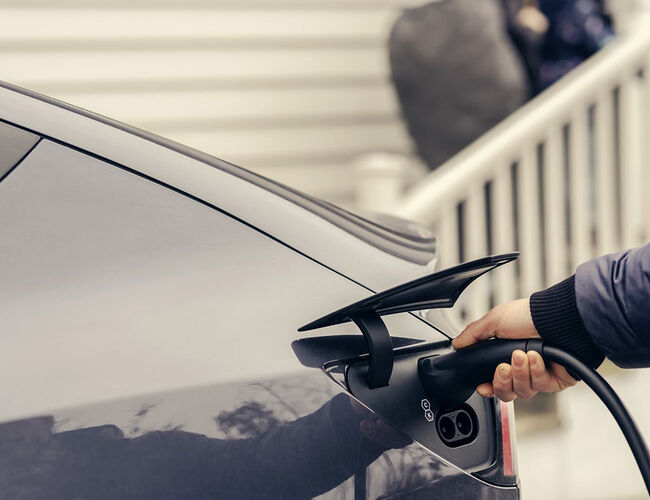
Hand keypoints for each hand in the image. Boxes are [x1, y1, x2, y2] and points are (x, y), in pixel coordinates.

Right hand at [451, 298, 575, 401]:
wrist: (559, 317)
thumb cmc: (529, 315)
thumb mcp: (494, 320)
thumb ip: (473, 334)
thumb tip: (456, 344)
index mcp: (505, 356)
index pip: (493, 382)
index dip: (487, 387)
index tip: (482, 386)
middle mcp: (522, 369)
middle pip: (506, 393)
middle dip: (502, 381)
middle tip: (503, 367)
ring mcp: (538, 376)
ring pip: (522, 391)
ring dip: (519, 373)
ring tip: (522, 355)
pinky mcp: (555, 381)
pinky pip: (540, 386)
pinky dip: (535, 371)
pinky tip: (536, 357)